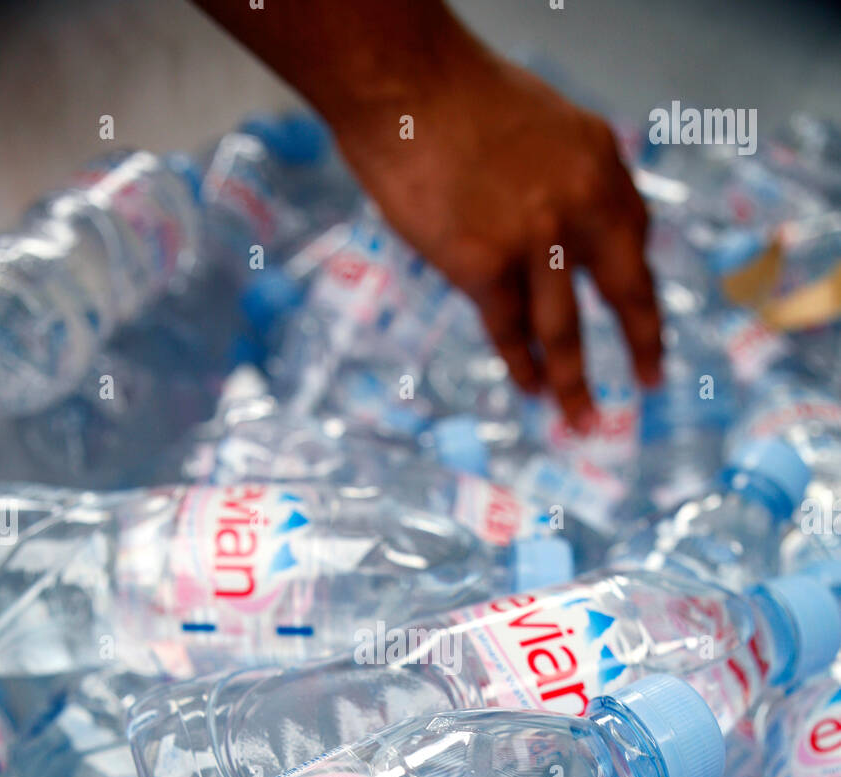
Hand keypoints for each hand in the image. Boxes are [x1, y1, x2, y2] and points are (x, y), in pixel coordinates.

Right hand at [335, 52, 661, 428]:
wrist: (402, 82)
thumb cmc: (453, 96)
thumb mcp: (542, 124)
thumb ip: (564, 179)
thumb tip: (566, 236)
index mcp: (599, 163)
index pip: (635, 238)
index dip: (637, 286)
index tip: (642, 317)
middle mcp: (581, 203)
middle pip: (625, 291)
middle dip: (641, 344)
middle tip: (649, 382)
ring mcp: (535, 237)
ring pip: (565, 330)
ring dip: (574, 383)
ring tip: (583, 420)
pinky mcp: (484, 264)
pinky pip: (509, 330)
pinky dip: (520, 364)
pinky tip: (530, 387)